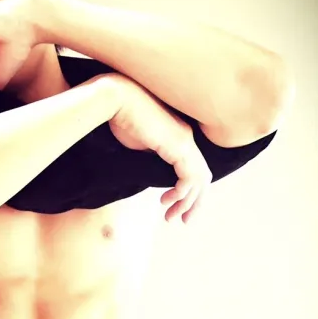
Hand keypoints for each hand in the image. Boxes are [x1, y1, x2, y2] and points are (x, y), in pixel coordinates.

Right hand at [108, 75, 211, 223]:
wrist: (115, 97)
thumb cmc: (120, 116)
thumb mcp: (138, 142)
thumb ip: (151, 155)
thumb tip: (153, 172)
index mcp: (179, 136)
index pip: (193, 168)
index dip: (186, 190)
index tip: (169, 204)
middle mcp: (187, 137)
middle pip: (202, 177)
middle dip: (193, 202)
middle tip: (182, 221)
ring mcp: (185, 140)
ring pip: (199, 180)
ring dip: (187, 203)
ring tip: (172, 217)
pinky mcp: (179, 145)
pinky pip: (190, 176)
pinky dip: (183, 193)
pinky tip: (169, 201)